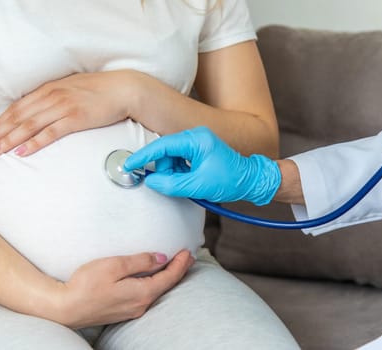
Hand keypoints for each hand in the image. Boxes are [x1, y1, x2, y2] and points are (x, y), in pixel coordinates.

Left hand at [0, 70, 141, 156]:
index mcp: (48, 89)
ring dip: (9, 140)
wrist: (122, 89)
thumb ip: (53, 96)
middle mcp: (51, 96)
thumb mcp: (70, 88)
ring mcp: (63, 107)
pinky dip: (34, 143)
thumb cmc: (99, 90)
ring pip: (29, 126)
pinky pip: (49, 133)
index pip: (16, 107)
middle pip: (17, 118)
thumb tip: (38, 109)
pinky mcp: (75, 119)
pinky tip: (22, 152)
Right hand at [53, 250, 193, 327]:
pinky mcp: (123, 311)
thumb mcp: (114, 265)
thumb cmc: (86, 284)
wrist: (65, 308)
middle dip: (178, 270)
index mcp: (141, 293)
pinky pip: (146, 295)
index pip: (169, 277)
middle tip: (188, 257)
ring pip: (156, 292)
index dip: (180, 264)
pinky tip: (154, 278)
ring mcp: (132, 310)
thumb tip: (161, 258)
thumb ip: (140, 261)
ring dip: (167, 278)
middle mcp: (140, 304)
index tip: (188, 251)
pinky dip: (155, 284)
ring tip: (175, 265)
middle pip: (166, 286)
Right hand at [125, 126, 280, 204]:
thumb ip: (171, 184)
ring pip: (171, 157)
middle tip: (173, 184)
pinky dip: (178, 171)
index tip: (129, 165)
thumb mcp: (198, 186)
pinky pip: (179, 159)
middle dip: (164, 169)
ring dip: (172, 172)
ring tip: (186, 183)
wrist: (251, 180)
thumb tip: (151, 182)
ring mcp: (197, 142)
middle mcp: (195, 136)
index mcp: (196, 140)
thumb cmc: (230, 180)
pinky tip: (188, 180)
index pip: (162, 145)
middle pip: (165, 152)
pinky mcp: (198, 149)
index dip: (143, 156)